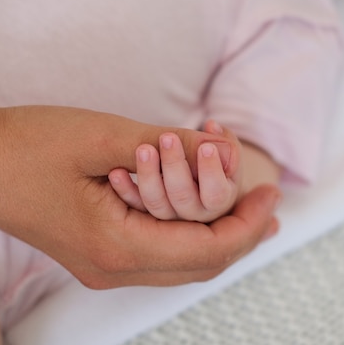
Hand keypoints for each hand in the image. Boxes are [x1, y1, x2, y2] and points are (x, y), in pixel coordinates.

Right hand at [0, 8, 281, 288]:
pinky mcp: (92, 254)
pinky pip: (156, 256)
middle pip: (199, 266)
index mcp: (116, 246)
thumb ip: (169, 146)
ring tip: (245, 209)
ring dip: (216, 238)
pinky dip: (186, 236)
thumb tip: (217, 152)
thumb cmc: (27, 144)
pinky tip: (198, 211)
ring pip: (179, 266)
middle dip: (240, 236)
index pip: (207, 250)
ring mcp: (100, 267)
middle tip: (268, 204)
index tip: (271, 194)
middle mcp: (111, 269)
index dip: (247, 224)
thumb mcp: (107, 134)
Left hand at [108, 121, 241, 222]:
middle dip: (175, 165)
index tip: (205, 147)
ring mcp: (169, 217)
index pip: (217, 193)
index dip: (211, 171)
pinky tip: (117, 171)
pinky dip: (125, 190)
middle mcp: (194, 214)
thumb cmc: (218, 166)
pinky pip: (134, 206)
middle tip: (168, 137)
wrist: (202, 186)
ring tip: (143, 149)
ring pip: (157, 204)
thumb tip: (212, 127)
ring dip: (149, 176)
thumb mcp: (227, 155)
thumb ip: (224, 141)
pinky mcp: (146, 216)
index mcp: (219, 201)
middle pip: (184, 198)